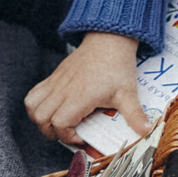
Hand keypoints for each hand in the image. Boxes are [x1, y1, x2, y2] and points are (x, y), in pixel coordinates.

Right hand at [23, 34, 150, 144]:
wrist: (108, 40)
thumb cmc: (116, 65)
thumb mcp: (128, 92)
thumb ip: (135, 114)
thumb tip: (146, 130)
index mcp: (79, 97)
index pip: (60, 123)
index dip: (68, 136)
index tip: (82, 136)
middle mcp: (63, 90)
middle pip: (41, 118)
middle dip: (51, 132)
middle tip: (69, 133)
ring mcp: (55, 83)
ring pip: (32, 106)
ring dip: (41, 119)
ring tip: (57, 123)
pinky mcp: (53, 77)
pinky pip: (33, 94)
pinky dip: (36, 106)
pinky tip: (53, 109)